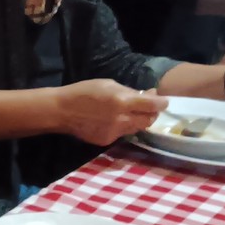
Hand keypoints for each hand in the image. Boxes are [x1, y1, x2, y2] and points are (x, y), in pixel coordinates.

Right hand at [51, 79, 167, 144]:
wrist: (61, 111)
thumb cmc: (84, 92)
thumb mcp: (108, 84)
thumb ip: (130, 91)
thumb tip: (149, 94)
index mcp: (122, 101)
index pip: (153, 105)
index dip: (161, 103)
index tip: (163, 100)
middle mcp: (122, 119)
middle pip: (149, 120)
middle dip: (152, 113)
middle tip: (148, 107)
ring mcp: (115, 132)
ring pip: (137, 128)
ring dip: (138, 120)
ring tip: (129, 112)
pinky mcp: (107, 140)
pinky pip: (123, 133)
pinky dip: (123, 126)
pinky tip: (112, 120)